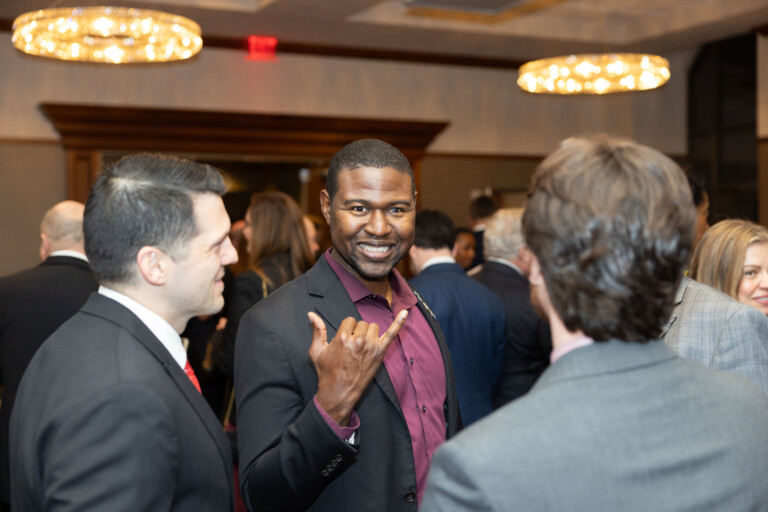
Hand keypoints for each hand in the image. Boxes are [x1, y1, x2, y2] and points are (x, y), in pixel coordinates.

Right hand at [308, 311, 407, 425]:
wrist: (339, 392)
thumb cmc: (327, 372)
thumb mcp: (317, 351)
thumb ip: (317, 331)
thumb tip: (311, 314)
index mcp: (343, 337)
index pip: (349, 320)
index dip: (346, 329)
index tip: (343, 340)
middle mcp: (359, 340)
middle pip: (362, 324)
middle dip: (357, 331)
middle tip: (351, 347)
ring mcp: (371, 347)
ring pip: (374, 328)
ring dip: (369, 333)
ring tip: (362, 346)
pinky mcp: (380, 353)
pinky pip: (392, 334)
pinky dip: (399, 323)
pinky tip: (405, 313)